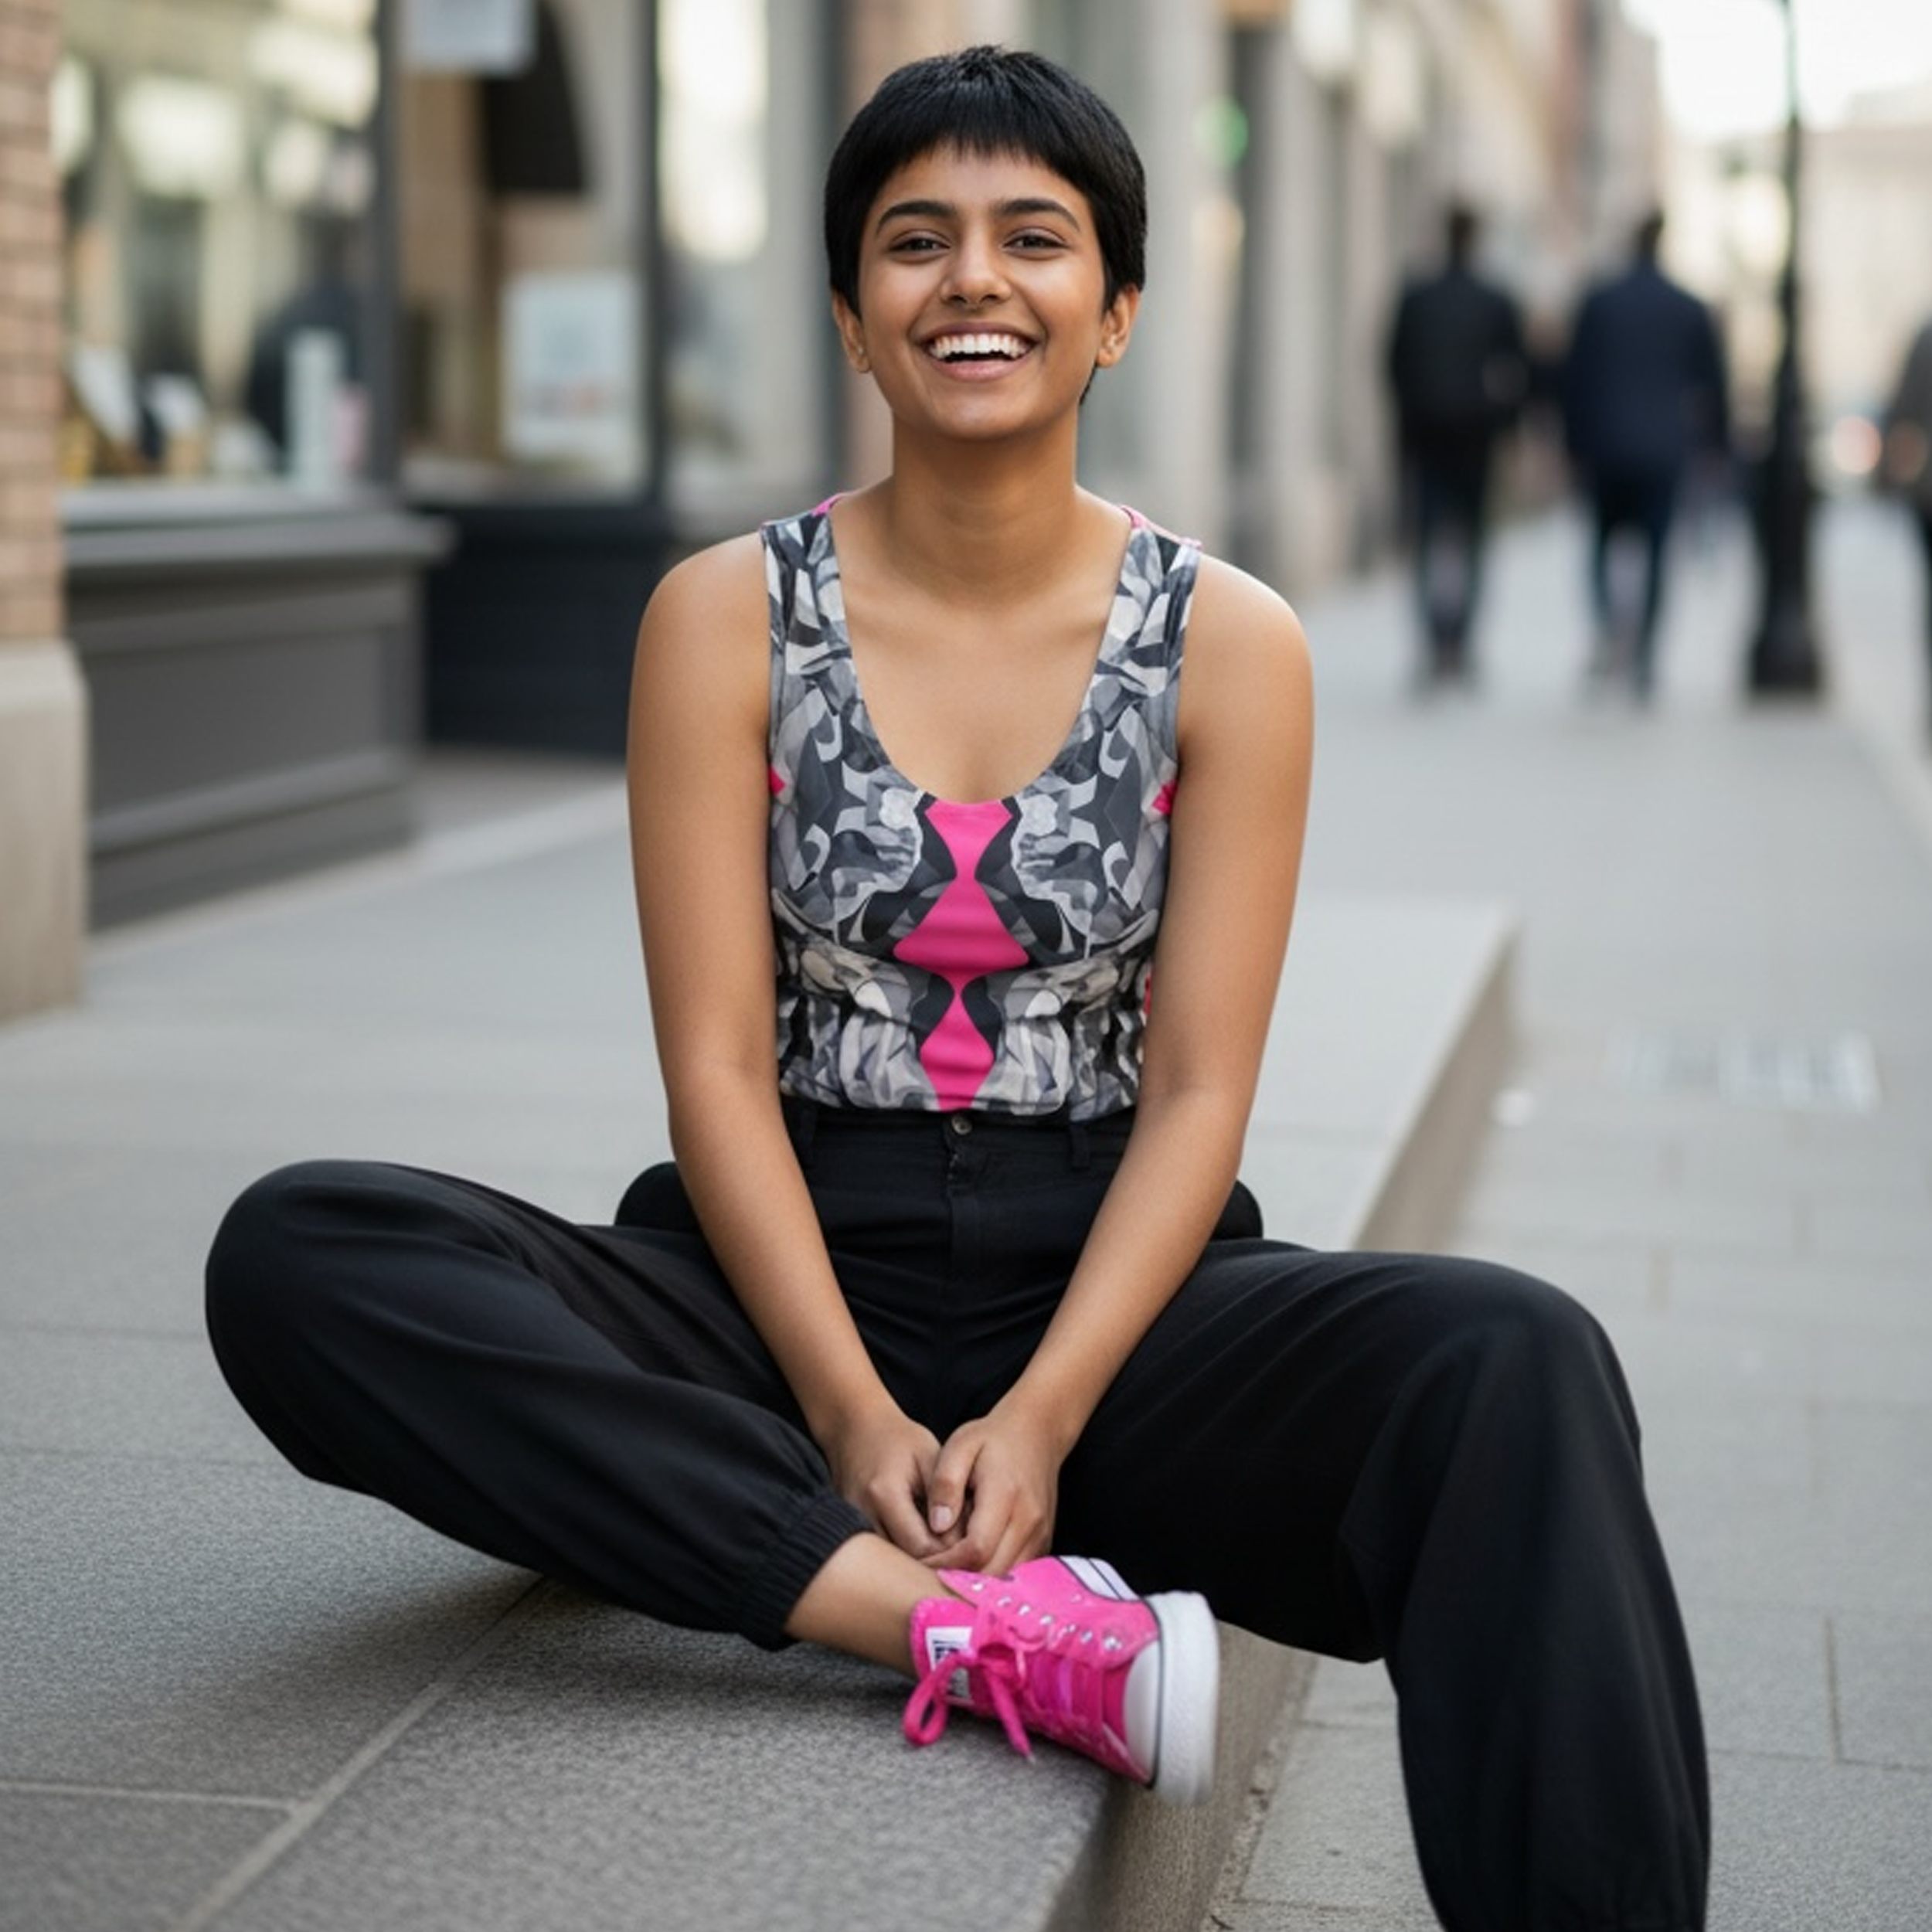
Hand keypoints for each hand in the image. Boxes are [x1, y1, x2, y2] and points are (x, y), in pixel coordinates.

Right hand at [820, 1402, 954, 1560]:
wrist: (855, 1428)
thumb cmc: (899, 1440)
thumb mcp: (930, 1456)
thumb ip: (946, 1496)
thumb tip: (962, 1540)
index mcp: (884, 1494)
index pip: (921, 1547)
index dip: (948, 1552)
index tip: (967, 1543)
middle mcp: (862, 1515)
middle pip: (903, 1561)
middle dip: (933, 1561)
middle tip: (957, 1548)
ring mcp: (850, 1524)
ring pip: (890, 1561)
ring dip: (916, 1558)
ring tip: (939, 1542)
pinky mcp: (848, 1529)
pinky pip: (879, 1552)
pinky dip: (899, 1552)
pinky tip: (917, 1538)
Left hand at [921, 1401, 1066, 1578]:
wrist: (1038, 1432)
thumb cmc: (992, 1438)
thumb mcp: (960, 1446)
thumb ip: (945, 1483)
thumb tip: (937, 1526)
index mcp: (1006, 1495)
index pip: (976, 1548)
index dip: (946, 1563)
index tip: (920, 1562)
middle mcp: (1029, 1520)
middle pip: (992, 1572)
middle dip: (957, 1580)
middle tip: (927, 1575)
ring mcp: (1040, 1534)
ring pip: (1006, 1578)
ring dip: (975, 1583)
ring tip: (945, 1574)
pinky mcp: (1043, 1542)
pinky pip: (1018, 1573)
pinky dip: (993, 1577)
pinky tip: (970, 1568)